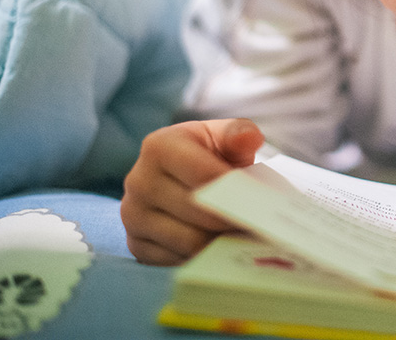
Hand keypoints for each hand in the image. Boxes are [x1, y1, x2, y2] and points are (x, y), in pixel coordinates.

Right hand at [121, 118, 263, 264]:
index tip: (262, 202)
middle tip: (260, 225)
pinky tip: (219, 246)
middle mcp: (138, 181)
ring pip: (190, 242)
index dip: (237, 193)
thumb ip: (239, 134)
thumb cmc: (210, 154)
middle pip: (199, 213)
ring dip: (222, 242)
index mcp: (159, 147)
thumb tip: (250, 138)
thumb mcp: (225, 136)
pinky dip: (203, 258)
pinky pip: (177, 262)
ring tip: (244, 235)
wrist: (181, 176)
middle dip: (234, 220)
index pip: (206, 177)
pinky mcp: (136, 245)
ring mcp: (133, 216)